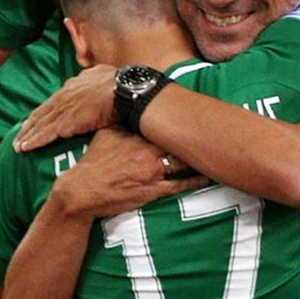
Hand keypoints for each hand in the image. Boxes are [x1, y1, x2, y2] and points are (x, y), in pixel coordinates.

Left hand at [15, 65, 117, 151]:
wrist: (125, 90)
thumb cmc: (120, 84)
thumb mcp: (103, 74)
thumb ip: (94, 77)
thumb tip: (94, 75)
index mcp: (73, 85)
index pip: (53, 101)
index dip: (44, 112)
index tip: (36, 120)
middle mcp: (64, 96)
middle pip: (41, 113)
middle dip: (29, 125)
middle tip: (19, 136)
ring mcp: (63, 109)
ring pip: (40, 124)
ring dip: (27, 136)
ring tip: (17, 146)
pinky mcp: (66, 123)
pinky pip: (45, 134)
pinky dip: (34, 141)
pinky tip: (25, 148)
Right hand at [50, 128, 206, 217]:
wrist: (83, 191)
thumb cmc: (94, 161)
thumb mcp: (106, 134)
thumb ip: (124, 122)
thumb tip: (134, 107)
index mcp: (139, 137)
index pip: (167, 125)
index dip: (183, 120)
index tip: (197, 113)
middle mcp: (149, 154)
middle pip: (180, 143)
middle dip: (196, 137)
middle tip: (214, 131)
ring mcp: (153, 174)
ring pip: (183, 164)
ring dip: (198, 158)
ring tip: (216, 151)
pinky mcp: (153, 192)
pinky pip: (180, 186)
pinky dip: (195, 180)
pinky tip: (208, 175)